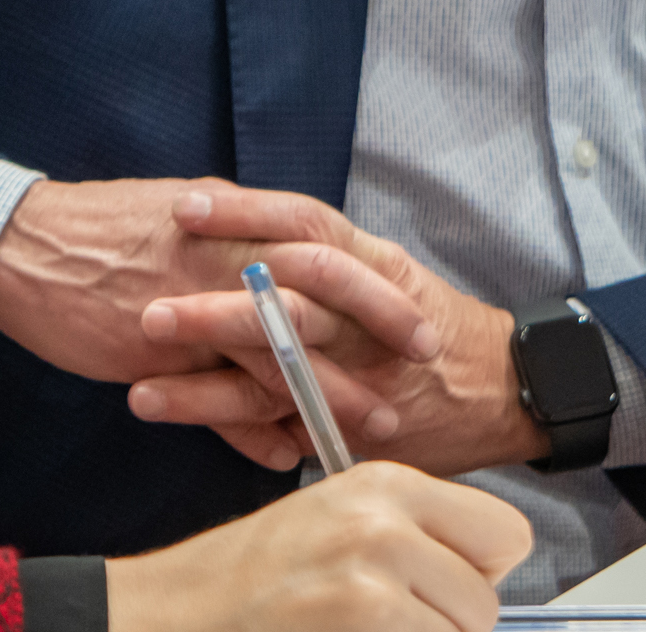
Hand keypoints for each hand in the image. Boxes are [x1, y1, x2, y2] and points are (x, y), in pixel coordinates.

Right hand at [0, 178, 435, 463]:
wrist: (19, 244)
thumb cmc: (93, 231)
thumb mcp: (175, 218)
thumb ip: (228, 240)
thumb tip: (269, 255)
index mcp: (229, 217)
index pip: (321, 244)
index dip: (374, 281)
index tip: (416, 311)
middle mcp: (220, 253)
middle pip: (321, 288)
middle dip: (377, 326)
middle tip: (421, 363)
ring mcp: (191, 301)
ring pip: (281, 350)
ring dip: (330, 392)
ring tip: (372, 426)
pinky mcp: (158, 348)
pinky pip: (222, 396)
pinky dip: (255, 428)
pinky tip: (283, 452)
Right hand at [104, 460, 530, 631]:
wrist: (180, 611)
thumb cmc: (252, 579)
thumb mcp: (337, 524)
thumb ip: (416, 536)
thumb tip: (490, 578)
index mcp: (385, 483)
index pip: (506, 533)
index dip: (478, 571)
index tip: (440, 585)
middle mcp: (385, 519)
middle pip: (487, 600)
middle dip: (448, 623)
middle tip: (383, 618)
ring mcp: (376, 573)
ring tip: (355, 631)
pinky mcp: (368, 617)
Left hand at [129, 184, 546, 475]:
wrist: (506, 389)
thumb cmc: (426, 321)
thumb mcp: (384, 270)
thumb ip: (318, 254)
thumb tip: (237, 225)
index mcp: (374, 262)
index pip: (306, 226)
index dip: (245, 216)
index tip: (182, 208)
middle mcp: (367, 318)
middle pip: (288, 306)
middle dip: (216, 310)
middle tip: (149, 311)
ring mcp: (361, 379)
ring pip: (279, 379)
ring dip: (205, 389)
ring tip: (139, 390)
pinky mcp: (353, 427)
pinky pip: (288, 432)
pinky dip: (236, 436)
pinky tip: (187, 437)